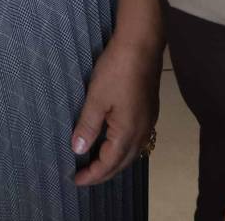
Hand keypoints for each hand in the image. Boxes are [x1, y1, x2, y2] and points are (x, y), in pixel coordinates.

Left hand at [70, 34, 160, 185]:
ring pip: (131, 152)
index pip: (109, 164)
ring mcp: (148, 122)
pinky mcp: (149, 111)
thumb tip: (78, 150)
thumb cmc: (116, 70)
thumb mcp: (96, 99)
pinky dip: (122, 149)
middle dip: (103, 173)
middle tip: (83, 177)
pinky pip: (136, 140)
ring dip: (113, 161)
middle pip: (122, 163)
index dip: (92, 175)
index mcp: (127, 133)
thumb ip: (87, 126)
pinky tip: (112, 143)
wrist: (141, 45)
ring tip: (95, 163)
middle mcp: (142, 133)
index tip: (75, 180)